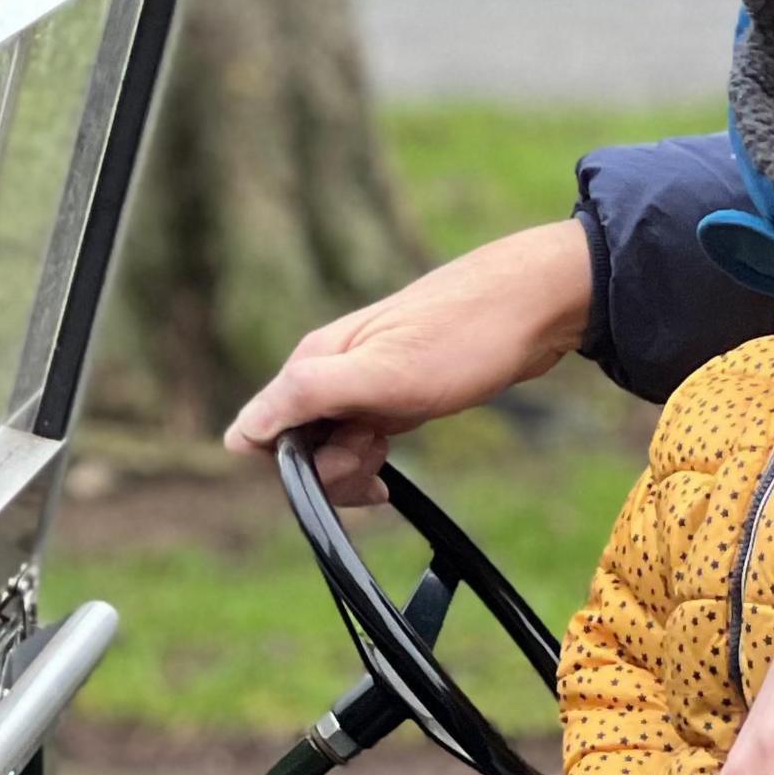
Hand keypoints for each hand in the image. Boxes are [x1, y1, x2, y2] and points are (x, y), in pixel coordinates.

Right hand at [222, 219, 592, 505]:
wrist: (537, 306)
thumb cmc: (465, 336)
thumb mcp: (383, 374)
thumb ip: (307, 397)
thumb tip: (236, 436)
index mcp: (315, 360)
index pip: (264, 432)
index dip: (295, 464)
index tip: (342, 459)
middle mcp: (330, 367)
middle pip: (296, 443)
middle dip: (330, 468)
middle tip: (378, 453)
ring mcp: (361, 379)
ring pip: (330, 444)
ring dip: (354, 463)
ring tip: (392, 446)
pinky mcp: (391, 390)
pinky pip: (360, 436)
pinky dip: (373, 455)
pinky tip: (393, 455)